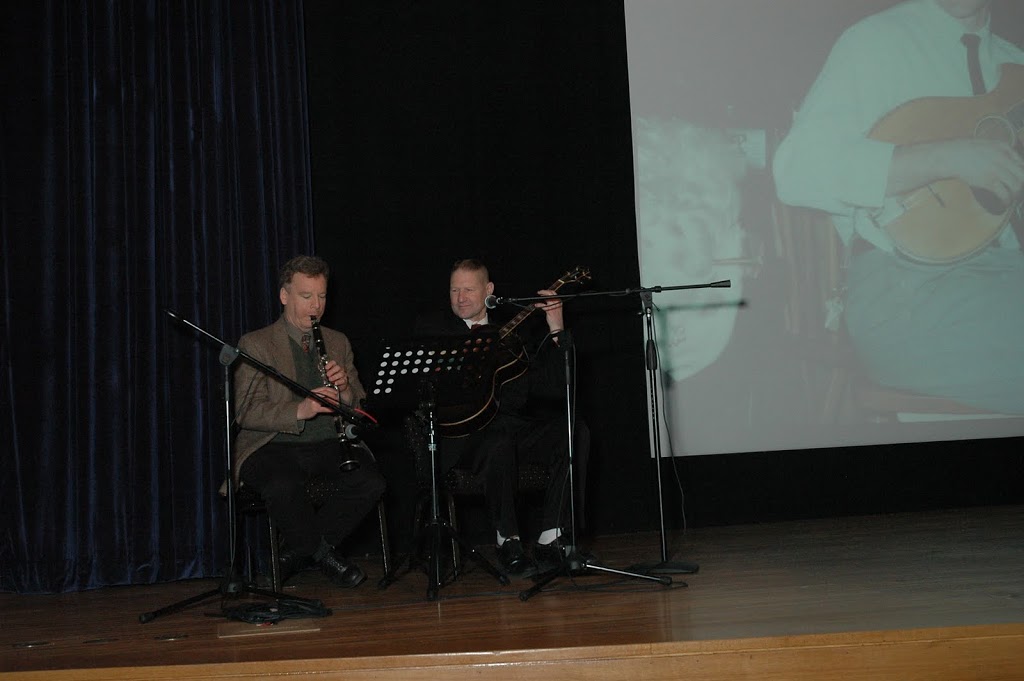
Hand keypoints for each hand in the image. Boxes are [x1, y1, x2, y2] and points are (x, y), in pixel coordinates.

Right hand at [296, 385, 340, 420]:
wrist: (299, 410)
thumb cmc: (307, 404)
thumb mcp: (313, 396)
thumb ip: (320, 395)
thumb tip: (331, 394)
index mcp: (314, 392)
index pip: (324, 388)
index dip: (332, 390)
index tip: (337, 392)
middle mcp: (313, 395)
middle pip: (326, 393)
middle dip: (334, 396)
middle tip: (338, 399)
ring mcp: (314, 402)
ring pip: (326, 400)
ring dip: (333, 402)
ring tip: (337, 404)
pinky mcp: (314, 409)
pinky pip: (324, 409)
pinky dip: (330, 409)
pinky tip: (333, 410)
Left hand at [323, 359, 349, 391]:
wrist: (337, 386)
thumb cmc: (331, 379)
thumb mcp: (326, 374)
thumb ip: (324, 371)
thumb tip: (319, 368)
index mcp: (334, 366)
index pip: (333, 362)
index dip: (329, 364)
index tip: (326, 368)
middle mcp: (340, 369)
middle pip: (338, 367)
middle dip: (332, 371)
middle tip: (327, 375)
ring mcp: (343, 375)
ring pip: (341, 373)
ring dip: (335, 377)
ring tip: (330, 379)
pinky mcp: (345, 380)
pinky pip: (343, 380)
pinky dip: (339, 382)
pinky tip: (335, 383)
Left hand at [535, 288, 564, 333]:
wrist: (557, 325)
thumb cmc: (556, 317)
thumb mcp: (555, 307)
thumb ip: (551, 302)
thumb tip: (545, 297)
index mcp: (559, 301)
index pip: (553, 293)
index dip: (547, 291)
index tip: (542, 291)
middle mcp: (557, 303)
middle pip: (550, 293)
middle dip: (543, 292)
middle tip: (539, 293)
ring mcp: (554, 306)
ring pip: (546, 299)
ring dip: (540, 298)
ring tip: (537, 300)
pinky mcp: (550, 310)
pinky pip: (543, 306)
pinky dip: (539, 305)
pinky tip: (537, 305)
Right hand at [890, 138, 1023, 206]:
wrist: (947, 156)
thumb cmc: (961, 152)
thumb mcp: (983, 146)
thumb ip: (997, 153)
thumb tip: (1006, 164)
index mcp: (1003, 147)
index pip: (1021, 163)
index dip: (1020, 175)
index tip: (1016, 182)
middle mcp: (1003, 157)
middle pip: (1022, 175)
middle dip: (1020, 186)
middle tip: (1014, 193)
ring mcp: (997, 169)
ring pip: (1017, 185)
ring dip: (1015, 195)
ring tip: (1009, 199)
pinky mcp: (989, 180)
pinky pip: (1005, 193)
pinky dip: (1006, 200)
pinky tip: (1003, 203)